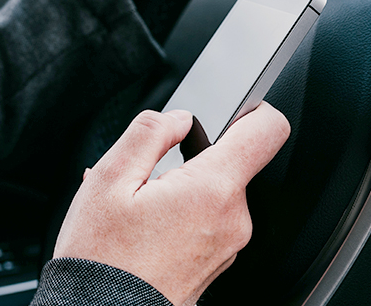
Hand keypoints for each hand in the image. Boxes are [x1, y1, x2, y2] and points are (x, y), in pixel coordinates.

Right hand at [53, 102, 289, 305]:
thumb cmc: (101, 259)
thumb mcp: (109, 179)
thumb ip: (150, 132)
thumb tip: (178, 119)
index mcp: (213, 190)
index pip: (268, 130)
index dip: (255, 108)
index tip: (237, 108)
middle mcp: (233, 219)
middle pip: (232, 163)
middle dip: (194, 160)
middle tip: (149, 182)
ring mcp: (228, 245)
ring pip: (216, 193)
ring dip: (184, 189)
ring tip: (141, 209)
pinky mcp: (217, 262)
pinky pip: (209, 221)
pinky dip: (183, 214)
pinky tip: (147, 227)